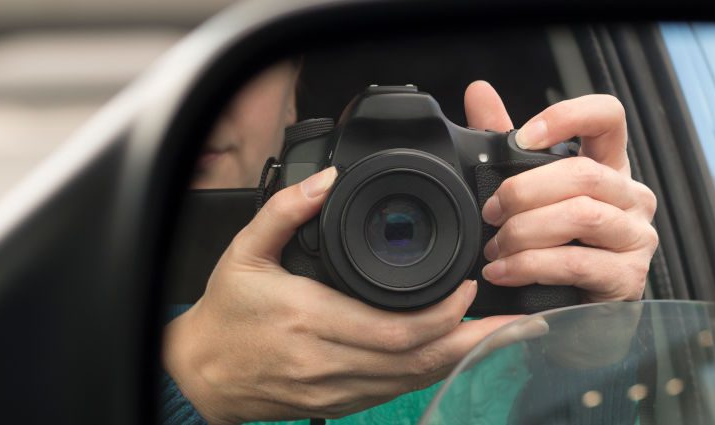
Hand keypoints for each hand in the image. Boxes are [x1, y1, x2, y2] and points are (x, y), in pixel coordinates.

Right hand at [162, 168, 527, 423]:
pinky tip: (458, 355)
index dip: (444, 315)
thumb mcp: (244, 252)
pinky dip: (432, 373)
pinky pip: (397, 391)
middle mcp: (327, 360)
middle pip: (418, 359)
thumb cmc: (226, 313)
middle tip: (514, 319)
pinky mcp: (339, 402)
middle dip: (473, 341)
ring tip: (502, 337)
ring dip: (461, 360)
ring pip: (414, 380)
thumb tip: (325, 180)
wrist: (200, 372)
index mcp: (308, 319)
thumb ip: (285, 211)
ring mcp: (336, 388)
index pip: (395, 328)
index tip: (469, 287)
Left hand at [464, 81, 657, 302]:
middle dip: (524, 192)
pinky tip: (505, 273)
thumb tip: (478, 93)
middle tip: (491, 213)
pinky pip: (575, 262)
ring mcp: (636, 238)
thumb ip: (506, 146)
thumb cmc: (556, 251)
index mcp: (610, 168)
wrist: (576, 321)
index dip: (567, 116)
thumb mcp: (531, 196)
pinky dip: (530, 266)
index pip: (609, 117)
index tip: (523, 137)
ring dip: (525, 231)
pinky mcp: (629, 278)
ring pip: (580, 215)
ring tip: (496, 249)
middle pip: (582, 173)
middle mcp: (632, 198)